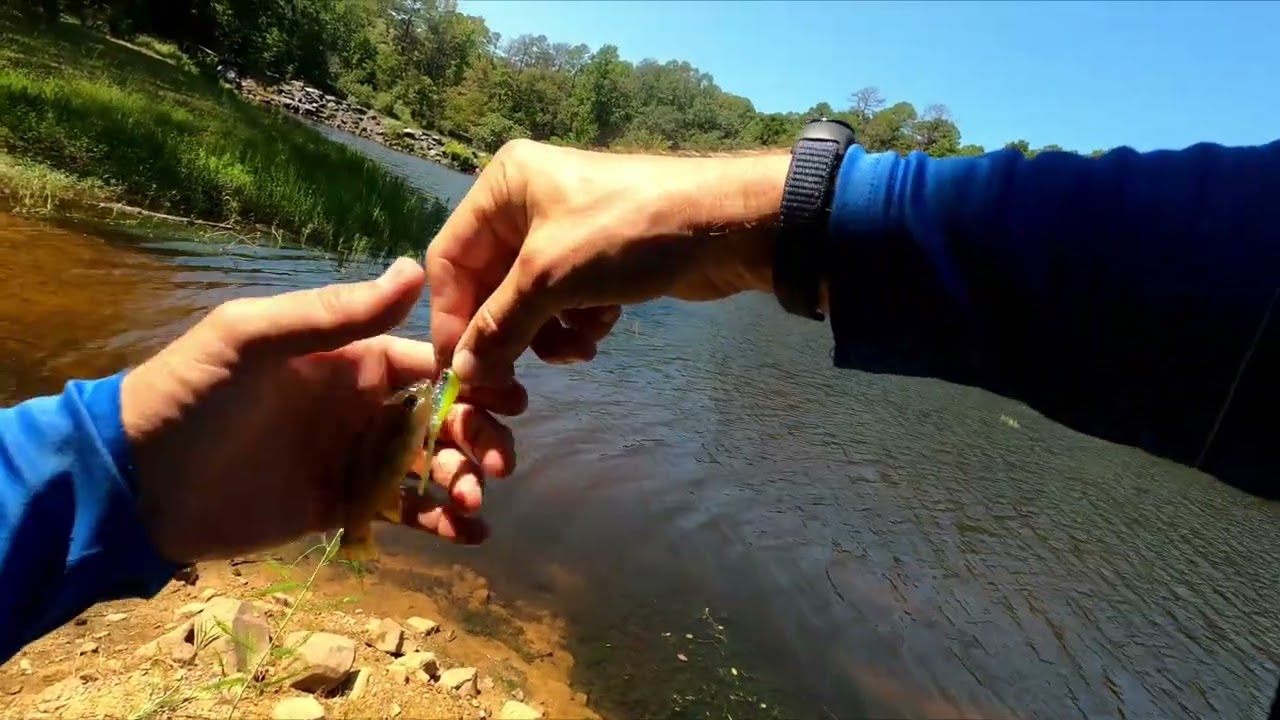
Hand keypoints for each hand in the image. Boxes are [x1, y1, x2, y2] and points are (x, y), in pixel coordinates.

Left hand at [119, 258, 526, 563]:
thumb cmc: (193, 395)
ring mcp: (351, 460)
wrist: (136, 483)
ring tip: (477, 498)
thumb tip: (416, 269)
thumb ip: (335, 313)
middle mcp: (359, 408)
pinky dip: (441, 523)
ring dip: (463, 479)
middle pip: (440, 418)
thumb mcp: (255, 339)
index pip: (427, 363)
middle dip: (476, 436)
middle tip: (500, 461)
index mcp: (347, 361)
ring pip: (428, 467)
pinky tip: (472, 535)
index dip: (472, 378)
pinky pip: (402, 513)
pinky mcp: (339, 509)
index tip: (511, 396)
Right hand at [426, 139, 790, 386]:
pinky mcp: (597, 259)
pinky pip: (564, 303)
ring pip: (528, 302)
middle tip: (515, 384)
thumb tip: (462, 373)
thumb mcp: (551, 279)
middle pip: (489, 286)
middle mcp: (526, 202)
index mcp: (503, 185)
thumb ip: (499, 327)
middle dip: (510, 332)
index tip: (459, 371)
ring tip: (577, 349)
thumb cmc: (628, 234)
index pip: (450, 260)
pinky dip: (577, 323)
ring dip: (547, 335)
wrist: (727, 227)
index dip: (452, 318)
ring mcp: (564, 231)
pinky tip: (602, 329)